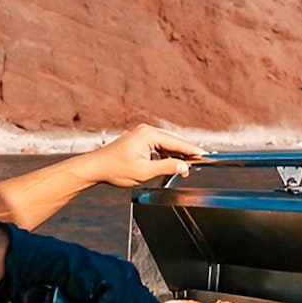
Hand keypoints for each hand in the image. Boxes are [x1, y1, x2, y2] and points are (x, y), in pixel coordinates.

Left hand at [75, 124, 204, 187]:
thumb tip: (184, 166)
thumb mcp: (144, 172)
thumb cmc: (115, 169)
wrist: (95, 167)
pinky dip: (166, 153)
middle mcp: (146, 130)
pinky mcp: (139, 139)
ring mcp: (142, 134)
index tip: (205, 155)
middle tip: (200, 161)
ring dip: (176, 154)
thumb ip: (166, 167)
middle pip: (173, 140)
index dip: (192, 150)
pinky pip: (158, 145)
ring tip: (186, 166)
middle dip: (186, 152)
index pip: (177, 142)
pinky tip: (170, 163)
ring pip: (166, 143)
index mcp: (149, 135)